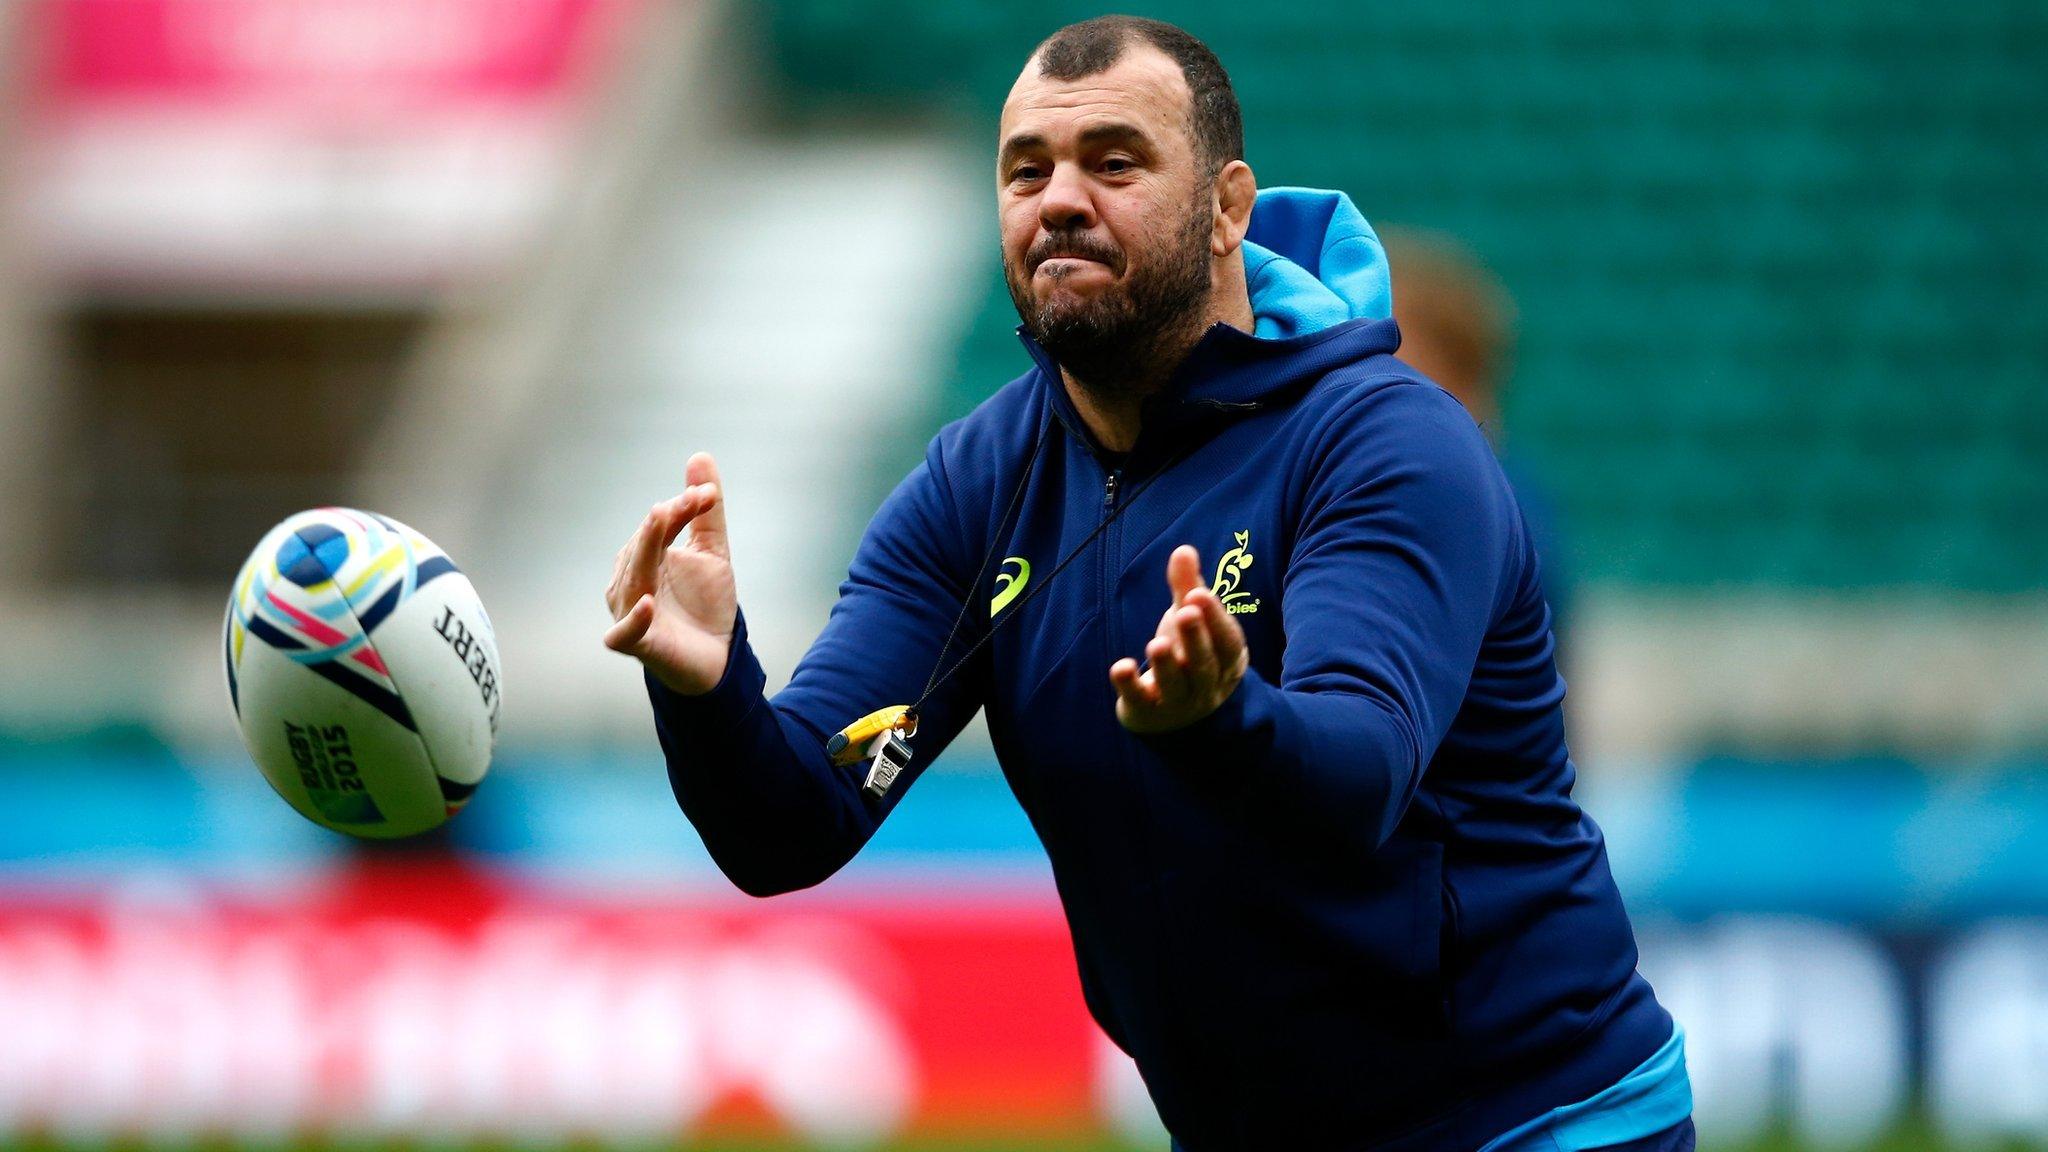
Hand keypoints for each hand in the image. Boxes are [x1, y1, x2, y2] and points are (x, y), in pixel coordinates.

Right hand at [603, 452, 738, 694]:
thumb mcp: (712, 552)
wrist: (717, 658)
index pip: (658, 525)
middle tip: (691, 501)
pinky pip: (626, 632)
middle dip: (666, 522)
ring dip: (647, 551)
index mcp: (643, 556)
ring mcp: (629, 612)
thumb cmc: (706, 605)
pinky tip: (646, 602)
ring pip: (632, 579)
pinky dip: (633, 619)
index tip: (708, 495)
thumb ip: (706, 511)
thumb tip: (699, 456)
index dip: (681, 508)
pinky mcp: (637, 644)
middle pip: (643, 546)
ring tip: (661, 521)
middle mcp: (629, 581)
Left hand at [1111, 545, 1248, 733]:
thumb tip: (1183, 549)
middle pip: (1204, 664)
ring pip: (1176, 686)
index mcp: (1225, 659)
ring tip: (1157, 644)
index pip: (1226, 640)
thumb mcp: (1191, 619)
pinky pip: (1140, 700)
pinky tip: (1120, 667)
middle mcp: (1206, 684)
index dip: (1215, 618)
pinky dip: (1129, 686)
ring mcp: (1178, 702)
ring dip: (1166, 665)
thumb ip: (1188, 587)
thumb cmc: (1189, 655)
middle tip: (1185, 612)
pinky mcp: (1148, 711)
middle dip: (1195, 638)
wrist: (1175, 713)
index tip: (1198, 594)